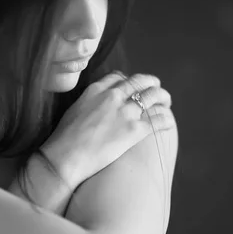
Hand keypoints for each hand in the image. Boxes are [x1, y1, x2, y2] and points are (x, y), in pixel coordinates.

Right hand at [40, 71, 174, 187]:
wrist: (66, 156)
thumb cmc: (64, 138)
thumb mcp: (74, 110)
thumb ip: (88, 103)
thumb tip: (94, 107)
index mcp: (96, 90)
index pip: (119, 77)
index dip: (130, 80)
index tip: (134, 86)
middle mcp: (113, 96)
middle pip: (140, 82)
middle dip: (151, 84)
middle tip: (156, 89)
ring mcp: (125, 112)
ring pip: (154, 97)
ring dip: (163, 98)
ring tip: (166, 102)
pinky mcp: (134, 130)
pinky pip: (158, 120)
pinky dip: (166, 120)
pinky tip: (168, 123)